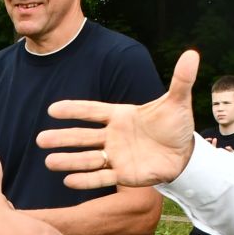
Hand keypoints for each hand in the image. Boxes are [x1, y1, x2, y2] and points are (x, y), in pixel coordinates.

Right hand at [40, 49, 200, 188]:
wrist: (185, 154)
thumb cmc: (177, 125)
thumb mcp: (179, 101)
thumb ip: (181, 79)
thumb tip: (192, 54)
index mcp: (120, 115)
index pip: (92, 111)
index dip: (74, 110)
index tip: (53, 109)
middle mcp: (113, 135)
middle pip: (83, 136)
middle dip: (63, 138)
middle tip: (40, 139)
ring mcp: (116, 156)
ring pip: (88, 158)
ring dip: (69, 161)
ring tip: (49, 161)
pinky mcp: (123, 175)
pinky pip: (101, 178)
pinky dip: (86, 180)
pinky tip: (68, 180)